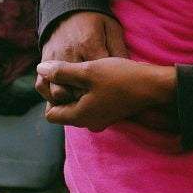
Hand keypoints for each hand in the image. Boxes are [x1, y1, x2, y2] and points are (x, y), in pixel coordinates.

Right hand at [35, 12, 127, 105]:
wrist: (68, 9)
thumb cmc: (95, 21)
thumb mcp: (112, 29)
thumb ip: (119, 50)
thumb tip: (129, 70)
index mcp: (89, 44)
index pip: (96, 76)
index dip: (105, 89)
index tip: (112, 92)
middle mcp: (69, 54)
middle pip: (76, 88)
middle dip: (87, 98)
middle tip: (97, 99)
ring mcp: (53, 59)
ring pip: (57, 92)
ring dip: (69, 100)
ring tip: (81, 100)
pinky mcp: (43, 61)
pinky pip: (41, 86)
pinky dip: (50, 95)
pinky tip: (64, 96)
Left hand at [36, 57, 176, 131]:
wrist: (153, 85)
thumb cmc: (120, 78)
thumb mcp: (88, 71)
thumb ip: (62, 72)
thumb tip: (39, 70)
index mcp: (79, 117)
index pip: (51, 113)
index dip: (53, 93)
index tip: (63, 75)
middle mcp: (89, 123)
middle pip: (66, 108)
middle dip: (68, 90)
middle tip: (77, 71)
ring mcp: (102, 118)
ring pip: (81, 104)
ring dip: (82, 89)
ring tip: (91, 71)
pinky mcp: (113, 112)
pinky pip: (94, 103)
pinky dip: (93, 91)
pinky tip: (104, 76)